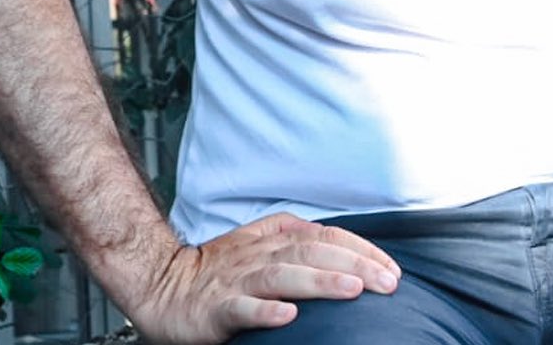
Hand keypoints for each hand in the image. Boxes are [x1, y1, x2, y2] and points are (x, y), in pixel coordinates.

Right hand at [123, 212, 402, 344]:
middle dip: (352, 264)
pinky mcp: (216, 308)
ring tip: (351, 290)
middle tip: (388, 282)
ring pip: (281, 276)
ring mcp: (236, 281)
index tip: (392, 269)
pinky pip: (241, 309)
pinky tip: (287, 316)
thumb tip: (344, 247)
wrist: (160, 285)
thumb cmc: (216, 271)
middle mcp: (256, 256)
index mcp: (270, 239)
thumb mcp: (258, 245)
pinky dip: (265, 311)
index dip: (360, 249)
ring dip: (318, 281)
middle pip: (309, 253)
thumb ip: (294, 241)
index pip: (323, 236)